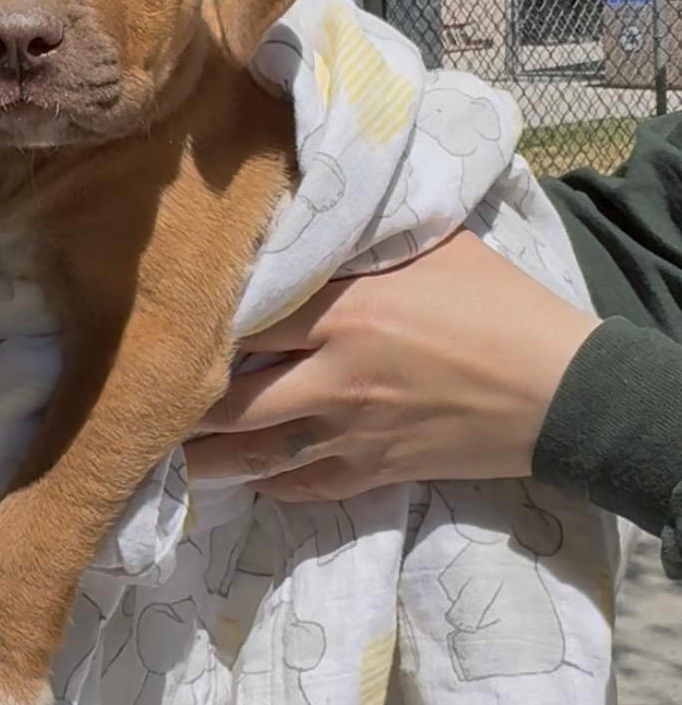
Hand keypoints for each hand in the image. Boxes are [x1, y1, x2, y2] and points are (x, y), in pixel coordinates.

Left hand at [184, 231, 598, 501]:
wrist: (563, 388)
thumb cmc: (497, 303)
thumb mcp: (429, 248)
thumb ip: (361, 241)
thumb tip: (311, 219)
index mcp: (345, 312)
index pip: (245, 323)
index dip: (198, 329)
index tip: (161, 329)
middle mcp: (334, 375)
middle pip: (232, 398)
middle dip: (181, 403)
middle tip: (140, 400)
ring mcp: (352, 432)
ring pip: (256, 453)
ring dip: (206, 458)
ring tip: (165, 455)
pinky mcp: (374, 472)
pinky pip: (303, 485)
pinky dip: (267, 483)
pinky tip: (240, 480)